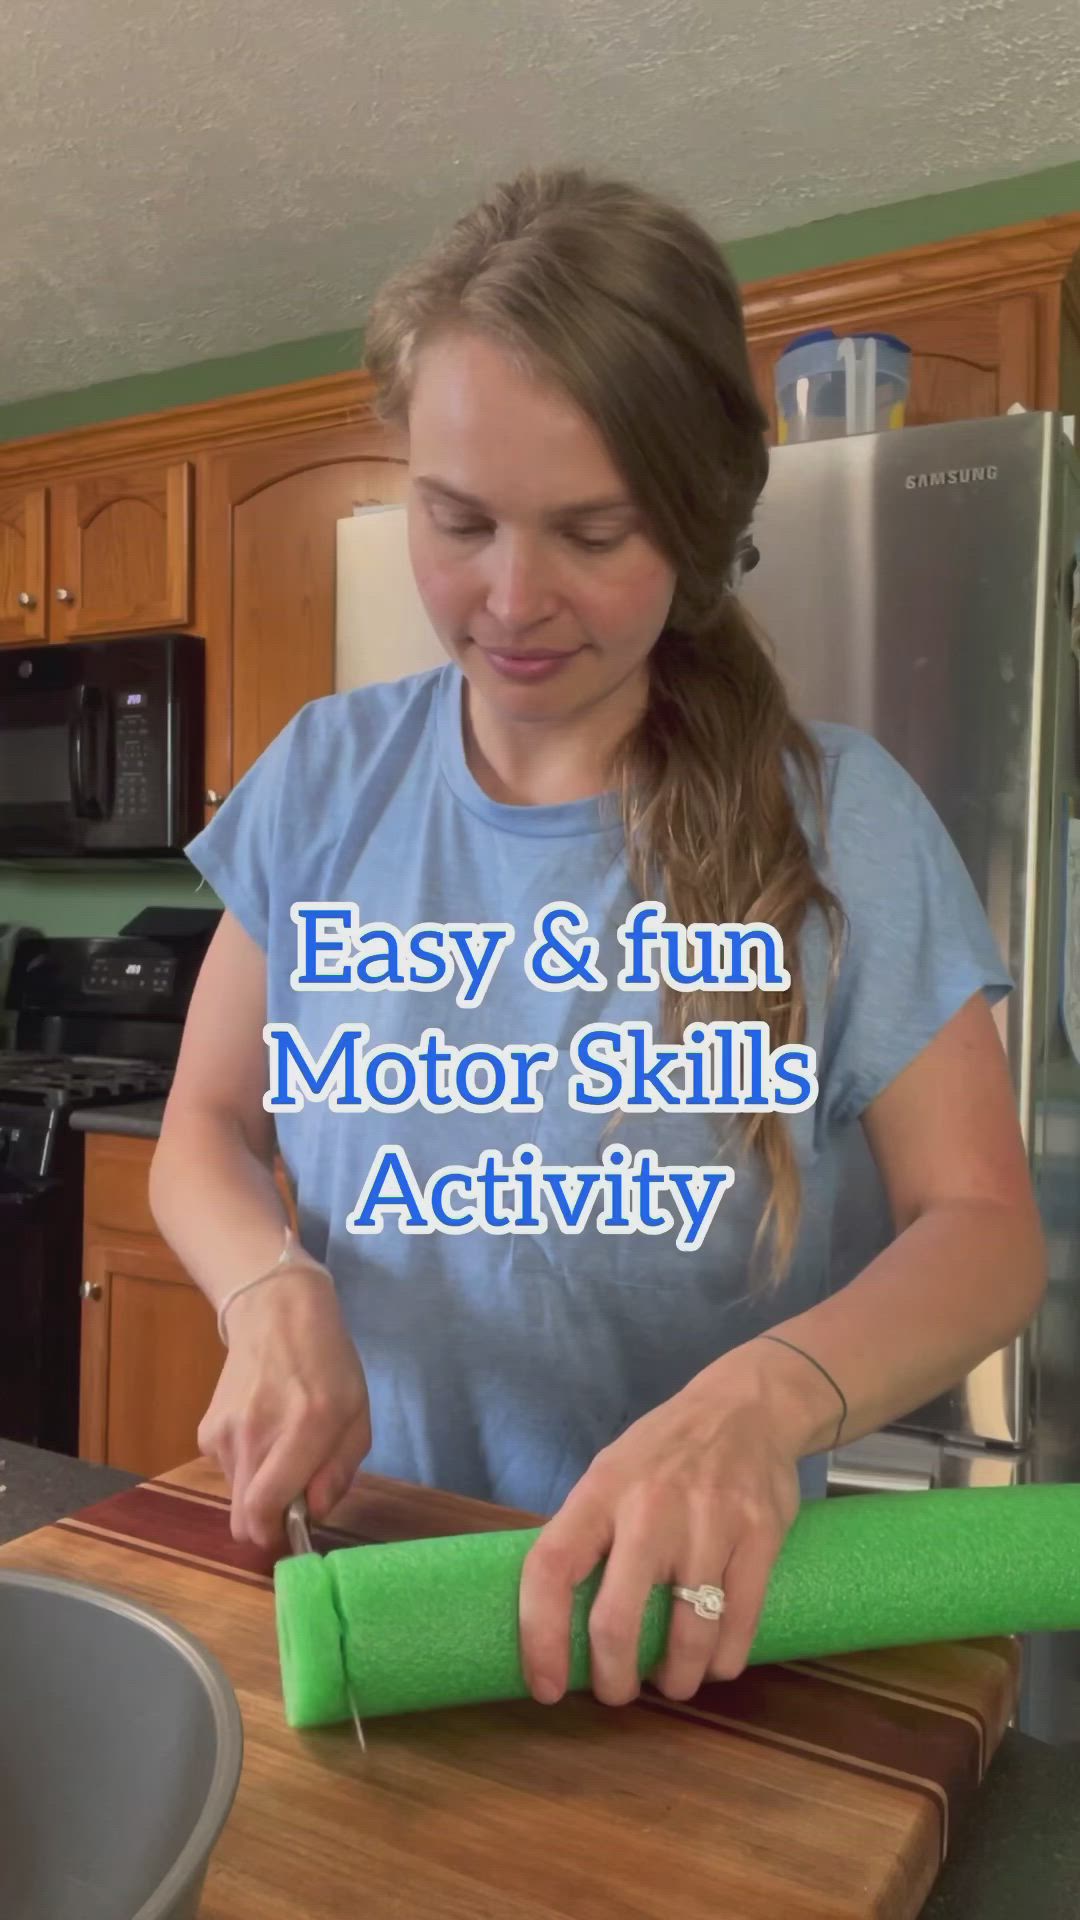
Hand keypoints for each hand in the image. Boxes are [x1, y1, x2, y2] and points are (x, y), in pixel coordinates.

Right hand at [197, 1265, 371, 1551]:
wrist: (276, 1313)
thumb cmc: (328, 1365)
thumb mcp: (357, 1414)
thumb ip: (340, 1469)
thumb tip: (312, 1512)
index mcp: (303, 1429)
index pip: (265, 1508)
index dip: (275, 1534)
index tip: (291, 1530)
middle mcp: (256, 1434)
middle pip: (242, 1518)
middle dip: (267, 1521)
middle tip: (292, 1494)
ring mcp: (225, 1431)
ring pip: (236, 1496)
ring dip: (259, 1487)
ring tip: (281, 1448)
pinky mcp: (207, 1430)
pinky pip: (226, 1470)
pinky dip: (244, 1465)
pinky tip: (261, 1431)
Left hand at [517, 1344, 811, 1707]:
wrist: (745, 1407)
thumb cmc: (663, 1452)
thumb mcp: (609, 1473)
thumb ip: (588, 1533)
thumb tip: (558, 1613)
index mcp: (600, 1493)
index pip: (550, 1569)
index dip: (540, 1636)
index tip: (547, 1685)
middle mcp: (649, 1509)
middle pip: (617, 1621)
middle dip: (613, 1678)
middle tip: (617, 1692)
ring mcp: (709, 1523)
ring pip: (688, 1636)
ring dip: (676, 1680)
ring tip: (671, 1682)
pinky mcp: (759, 1535)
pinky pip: (740, 1623)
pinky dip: (723, 1661)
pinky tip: (713, 1663)